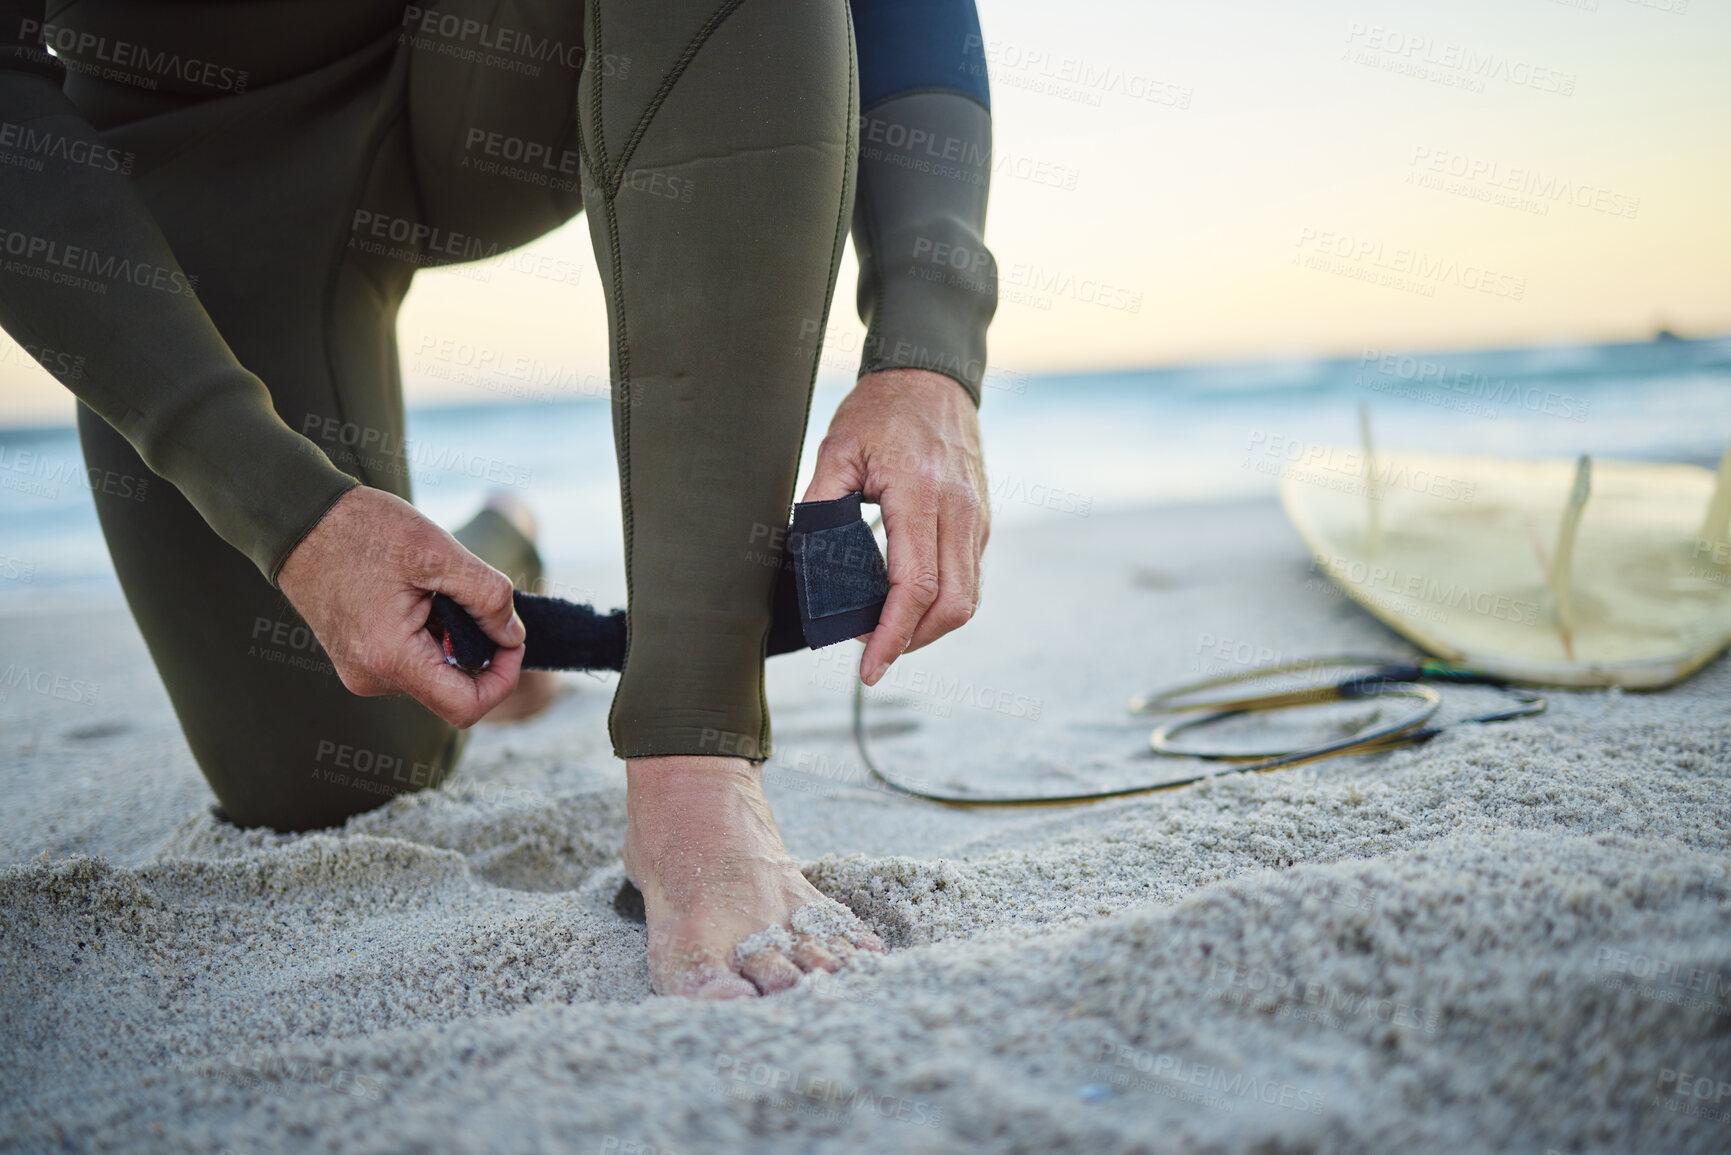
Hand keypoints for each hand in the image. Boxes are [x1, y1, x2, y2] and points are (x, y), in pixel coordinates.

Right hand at [277, 486, 525, 726]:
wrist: (298, 518)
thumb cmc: (363, 528)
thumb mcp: (439, 551)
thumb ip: (487, 596)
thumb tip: (513, 636)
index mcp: (389, 658)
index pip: (466, 707)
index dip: (503, 679)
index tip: (512, 640)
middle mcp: (371, 678)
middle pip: (452, 690)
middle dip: (478, 650)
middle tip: (474, 599)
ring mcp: (361, 672)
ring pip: (434, 675)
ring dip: (452, 639)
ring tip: (436, 590)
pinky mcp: (357, 659)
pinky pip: (411, 662)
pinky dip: (430, 636)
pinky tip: (419, 596)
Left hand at [802, 368, 988, 685]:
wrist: (931, 376)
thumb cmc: (881, 410)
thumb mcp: (837, 451)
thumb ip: (821, 506)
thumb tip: (808, 563)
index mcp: (920, 493)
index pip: (915, 586)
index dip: (891, 635)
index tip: (869, 666)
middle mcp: (959, 510)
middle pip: (952, 606)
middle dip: (912, 642)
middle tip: (873, 656)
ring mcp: (976, 517)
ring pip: (967, 599)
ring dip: (929, 629)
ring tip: (888, 635)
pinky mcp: (981, 521)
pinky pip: (969, 578)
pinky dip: (942, 604)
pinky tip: (909, 607)